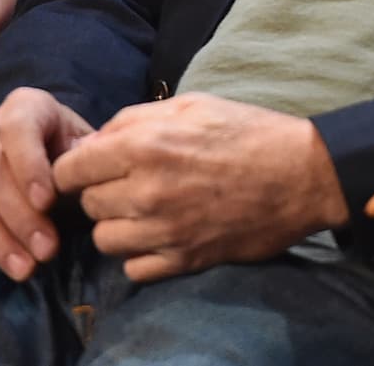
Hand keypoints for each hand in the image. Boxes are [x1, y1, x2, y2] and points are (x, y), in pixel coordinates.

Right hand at [0, 88, 94, 280]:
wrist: (49, 142)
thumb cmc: (70, 143)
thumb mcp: (84, 139)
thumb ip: (85, 153)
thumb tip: (87, 169)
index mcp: (23, 107)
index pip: (19, 131)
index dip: (30, 167)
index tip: (48, 202)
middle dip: (20, 218)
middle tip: (47, 250)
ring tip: (25, 268)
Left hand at [50, 92, 347, 281]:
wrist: (303, 174)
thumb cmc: (249, 132)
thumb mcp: (194, 105)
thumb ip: (135, 118)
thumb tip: (92, 143)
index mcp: (146, 145)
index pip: (70, 170)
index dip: (78, 168)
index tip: (94, 169)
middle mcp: (147, 190)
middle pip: (87, 204)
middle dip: (104, 192)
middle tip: (135, 184)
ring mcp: (164, 230)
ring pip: (105, 239)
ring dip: (121, 225)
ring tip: (149, 210)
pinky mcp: (182, 260)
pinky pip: (133, 268)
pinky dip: (143, 253)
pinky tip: (165, 233)